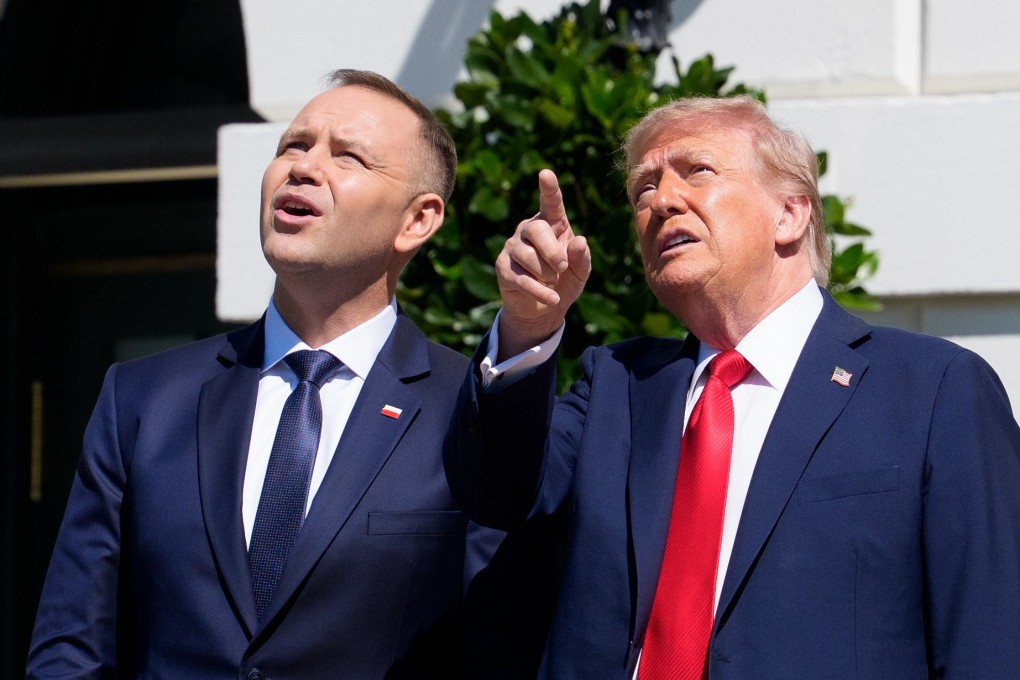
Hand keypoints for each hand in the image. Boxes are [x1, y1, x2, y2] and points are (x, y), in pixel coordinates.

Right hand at [495, 169, 590, 358]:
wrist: (545, 309)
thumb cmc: (565, 281)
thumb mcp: (581, 270)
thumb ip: (582, 256)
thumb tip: (580, 241)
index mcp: (551, 223)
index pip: (550, 202)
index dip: (549, 188)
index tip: (546, 174)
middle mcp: (528, 229)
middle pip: (537, 230)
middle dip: (553, 253)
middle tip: (562, 268)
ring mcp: (513, 247)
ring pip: (528, 256)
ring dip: (546, 274)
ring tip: (552, 281)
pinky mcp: (503, 267)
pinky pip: (522, 278)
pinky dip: (540, 291)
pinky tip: (552, 298)